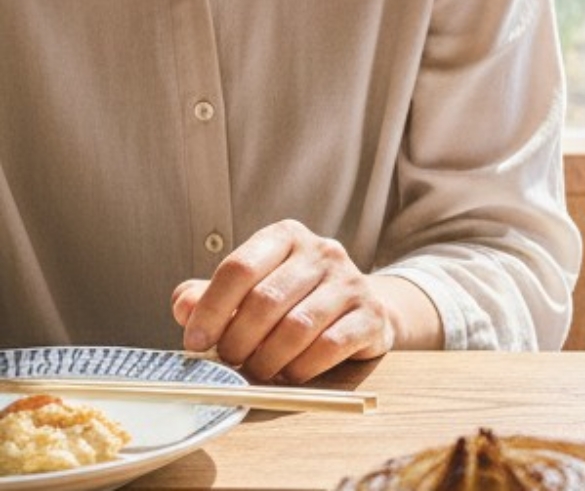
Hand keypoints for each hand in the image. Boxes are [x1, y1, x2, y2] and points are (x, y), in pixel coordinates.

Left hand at [171, 220, 426, 381]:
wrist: (359, 311)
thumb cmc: (292, 302)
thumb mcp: (248, 291)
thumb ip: (210, 296)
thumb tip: (184, 306)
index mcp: (285, 237)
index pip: (240, 267)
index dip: (211, 309)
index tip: (195, 342)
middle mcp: (322, 251)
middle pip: (266, 300)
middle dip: (238, 341)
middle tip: (228, 362)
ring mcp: (352, 281)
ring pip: (297, 326)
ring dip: (267, 359)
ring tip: (256, 371)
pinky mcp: (372, 314)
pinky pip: (330, 346)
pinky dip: (301, 368)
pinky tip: (289, 374)